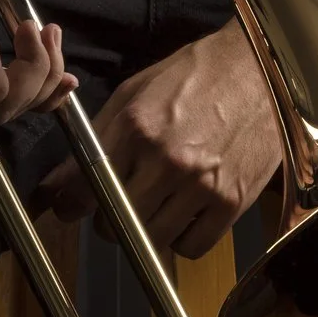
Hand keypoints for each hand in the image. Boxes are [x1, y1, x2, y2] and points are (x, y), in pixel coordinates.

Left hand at [51, 23, 280, 258]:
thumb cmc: (195, 76)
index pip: (86, 186)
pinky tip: (183, 217)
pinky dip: (182, 240)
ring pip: (151, 239)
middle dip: (109, 219)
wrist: (260, 70)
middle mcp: (166, 158)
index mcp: (136, 126)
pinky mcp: (231, 201)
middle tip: (116, 207)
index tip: (71, 209)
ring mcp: (200, 183)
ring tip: (151, 210)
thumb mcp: (135, 93)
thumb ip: (95, 138)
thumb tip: (57, 185)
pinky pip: (192, 246)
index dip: (73, 204)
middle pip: (116, 220)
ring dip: (144, 232)